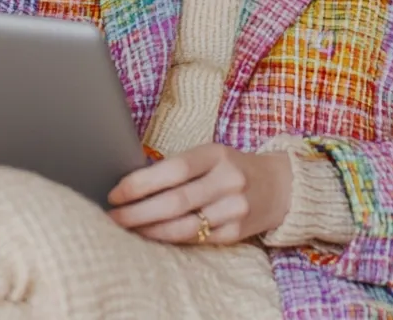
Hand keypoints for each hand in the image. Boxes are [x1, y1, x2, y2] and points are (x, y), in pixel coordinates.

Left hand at [106, 143, 291, 244]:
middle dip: (138, 212)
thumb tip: (134, 183)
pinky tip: (153, 236)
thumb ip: (180, 167)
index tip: (116, 192)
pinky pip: (196, 240)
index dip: (141, 183)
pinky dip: (171, 239)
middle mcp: (227, 180)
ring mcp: (234, 208)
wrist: (280, 186)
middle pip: (175, 201)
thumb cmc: (232, 167)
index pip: (173, 169)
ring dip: (150, 230)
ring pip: (183, 226)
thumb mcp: (211, 155)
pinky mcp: (237, 233)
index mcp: (216, 153)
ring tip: (127, 228)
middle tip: (112, 217)